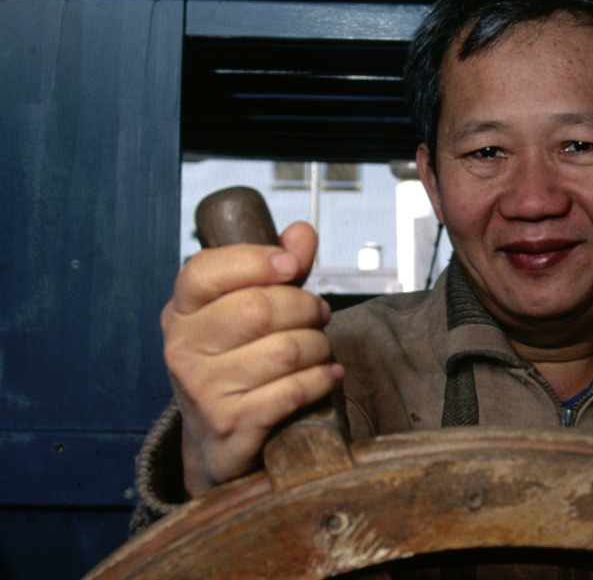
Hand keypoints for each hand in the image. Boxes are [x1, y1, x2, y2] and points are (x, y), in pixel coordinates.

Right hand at [161, 222, 340, 497]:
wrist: (219, 440)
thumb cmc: (237, 363)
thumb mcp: (247, 310)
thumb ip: (277, 268)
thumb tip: (302, 234)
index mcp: (181, 311)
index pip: (205, 270)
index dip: (255, 260)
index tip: (290, 265)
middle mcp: (183, 348)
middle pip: (258, 308)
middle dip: (305, 307)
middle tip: (320, 315)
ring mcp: (203, 389)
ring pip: (284, 350)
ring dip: (319, 346)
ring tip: (321, 348)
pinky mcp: (231, 424)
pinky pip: (293, 390)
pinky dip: (322, 379)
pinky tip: (329, 375)